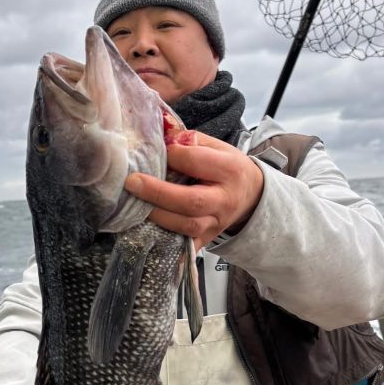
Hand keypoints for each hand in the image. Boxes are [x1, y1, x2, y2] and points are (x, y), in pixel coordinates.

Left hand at [124, 130, 263, 250]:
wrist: (251, 196)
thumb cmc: (229, 168)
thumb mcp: (217, 147)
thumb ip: (190, 140)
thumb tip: (162, 138)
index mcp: (229, 170)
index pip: (197, 162)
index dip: (173, 155)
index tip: (157, 150)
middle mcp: (224, 200)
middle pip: (191, 201)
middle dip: (158, 193)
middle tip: (132, 183)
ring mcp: (216, 224)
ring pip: (186, 226)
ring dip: (158, 216)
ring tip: (136, 204)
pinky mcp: (207, 239)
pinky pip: (186, 246)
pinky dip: (166, 242)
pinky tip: (146, 231)